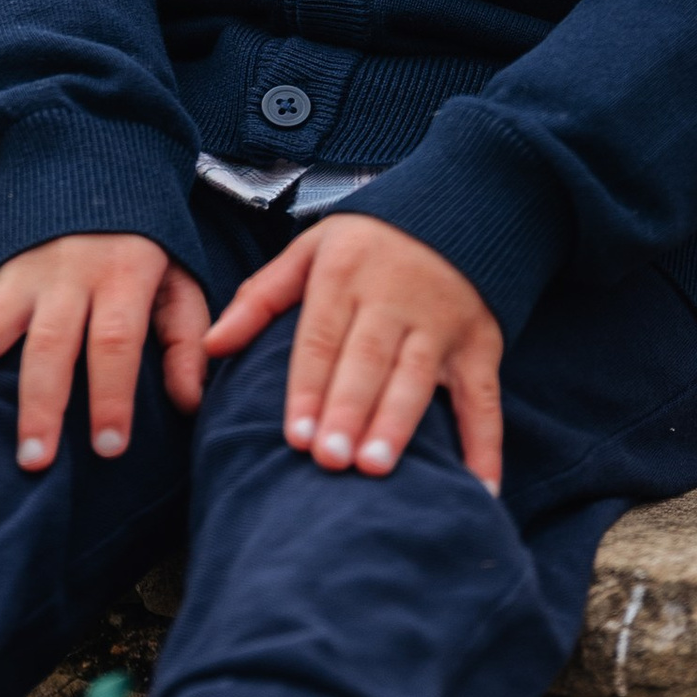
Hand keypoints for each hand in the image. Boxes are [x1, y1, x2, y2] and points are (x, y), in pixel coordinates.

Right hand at [0, 234, 210, 472]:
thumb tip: (191, 403)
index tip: (110, 448)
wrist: (90, 168)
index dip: (113, 394)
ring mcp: (17, 276)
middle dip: (40, 404)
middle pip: (48, 342)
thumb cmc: (144, 244)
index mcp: (120, 274)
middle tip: (32, 462)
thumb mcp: (180, 278)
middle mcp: (64, 274)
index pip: (115, 339)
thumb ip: (185, 338)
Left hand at [203, 213, 503, 489]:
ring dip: (398, 423)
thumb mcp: (311, 250)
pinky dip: (485, 445)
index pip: (323, 337)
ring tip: (377, 467)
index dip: (309, 387)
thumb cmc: (369, 243)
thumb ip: (261, 297)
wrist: (460, 206)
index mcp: (345, 275)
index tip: (296, 435)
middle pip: (368, 361)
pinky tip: (479, 490)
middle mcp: (395, 298)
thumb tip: (212, 345)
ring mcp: (442, 323)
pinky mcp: (481, 344)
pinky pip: (484, 399)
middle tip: (330, 460)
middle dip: (348, 410)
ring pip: (417, 377)